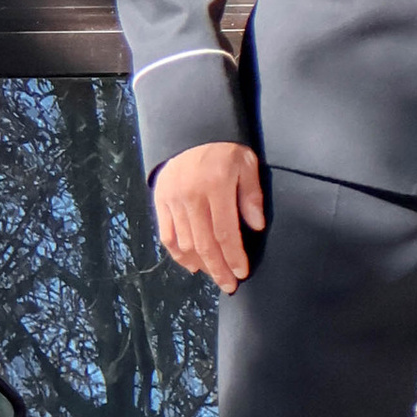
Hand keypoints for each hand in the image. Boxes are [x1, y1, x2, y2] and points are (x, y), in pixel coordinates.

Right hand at [153, 142, 266, 290]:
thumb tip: (256, 226)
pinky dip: (178, 254)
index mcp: (215, 187)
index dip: (233, 256)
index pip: (225, 232)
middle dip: (218, 269)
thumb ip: (251, 195)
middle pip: (204, 244)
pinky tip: (191, 265)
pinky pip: (168, 235)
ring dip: (200, 264)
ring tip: (213, 274)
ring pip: (185, 243)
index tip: (242, 273)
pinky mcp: (160, 201)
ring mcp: (173, 200)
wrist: (191, 131)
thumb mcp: (246, 164)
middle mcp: (191, 196)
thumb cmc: (224, 149)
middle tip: (228, 286)